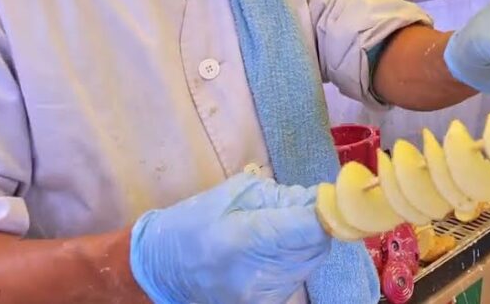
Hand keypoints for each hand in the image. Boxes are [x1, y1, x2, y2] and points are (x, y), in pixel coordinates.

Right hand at [129, 172, 330, 303]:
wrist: (157, 271)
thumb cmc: (189, 225)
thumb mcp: (230, 195)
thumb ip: (276, 195)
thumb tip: (313, 198)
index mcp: (246, 238)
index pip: (310, 227)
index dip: (328, 210)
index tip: (331, 196)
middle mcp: (260, 273)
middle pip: (316, 244)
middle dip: (314, 223)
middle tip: (292, 209)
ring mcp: (263, 295)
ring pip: (310, 261)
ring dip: (305, 242)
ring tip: (274, 231)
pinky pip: (297, 276)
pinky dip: (294, 260)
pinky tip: (271, 252)